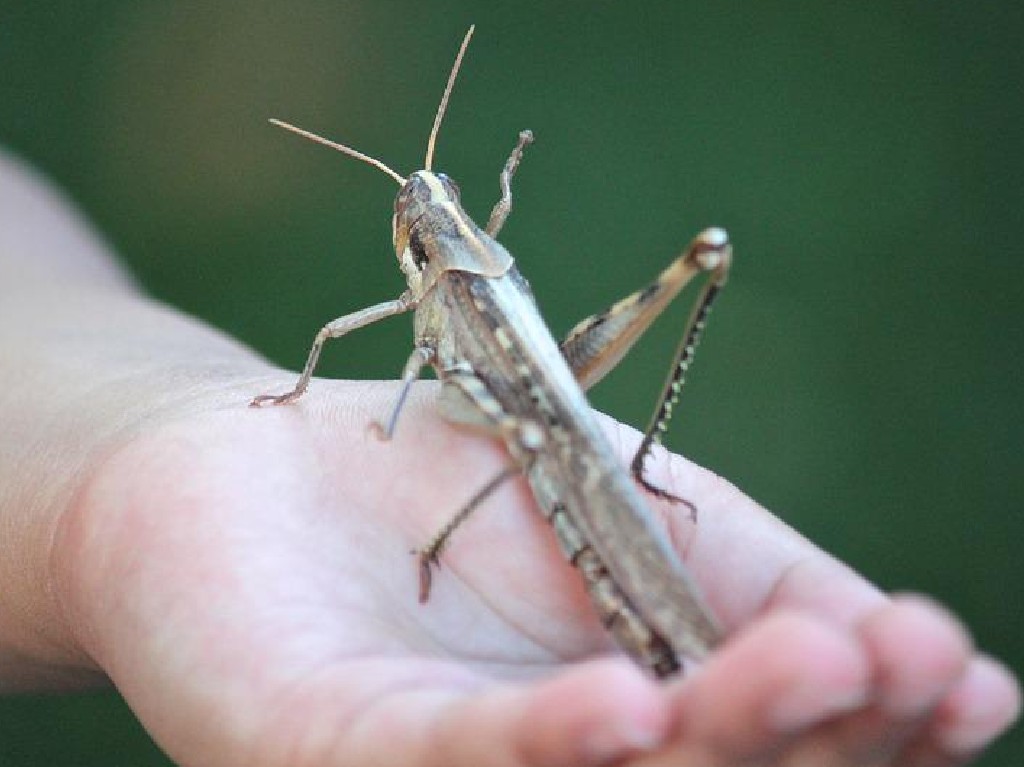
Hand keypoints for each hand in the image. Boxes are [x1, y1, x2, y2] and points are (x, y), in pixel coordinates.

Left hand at [51, 379, 1018, 766]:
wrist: (263, 447)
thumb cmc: (467, 478)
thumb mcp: (644, 514)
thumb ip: (770, 588)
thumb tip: (940, 664)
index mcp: (633, 716)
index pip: (773, 749)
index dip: (873, 723)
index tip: (949, 660)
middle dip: (812, 734)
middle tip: (887, 658)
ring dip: (721, 736)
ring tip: (818, 668)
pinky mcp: (329, 746)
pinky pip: (448, 758)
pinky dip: (546, 740)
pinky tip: (625, 706)